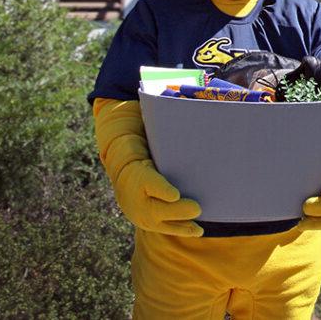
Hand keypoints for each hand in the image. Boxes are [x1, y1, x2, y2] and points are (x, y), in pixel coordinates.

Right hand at [93, 98, 202, 236]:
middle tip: (196, 207)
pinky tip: (197, 229)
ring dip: (179, 223)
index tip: (173, 193)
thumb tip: (187, 92)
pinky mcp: (145, 215)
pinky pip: (161, 226)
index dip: (158, 188)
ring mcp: (136, 204)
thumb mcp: (148, 124)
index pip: (144, 180)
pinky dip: (179, 229)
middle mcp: (131, 189)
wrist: (122, 155)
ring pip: (157, 219)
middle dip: (175, 209)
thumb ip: (163, 111)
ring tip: (199, 222)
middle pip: (152, 205)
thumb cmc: (143, 135)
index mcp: (131, 166)